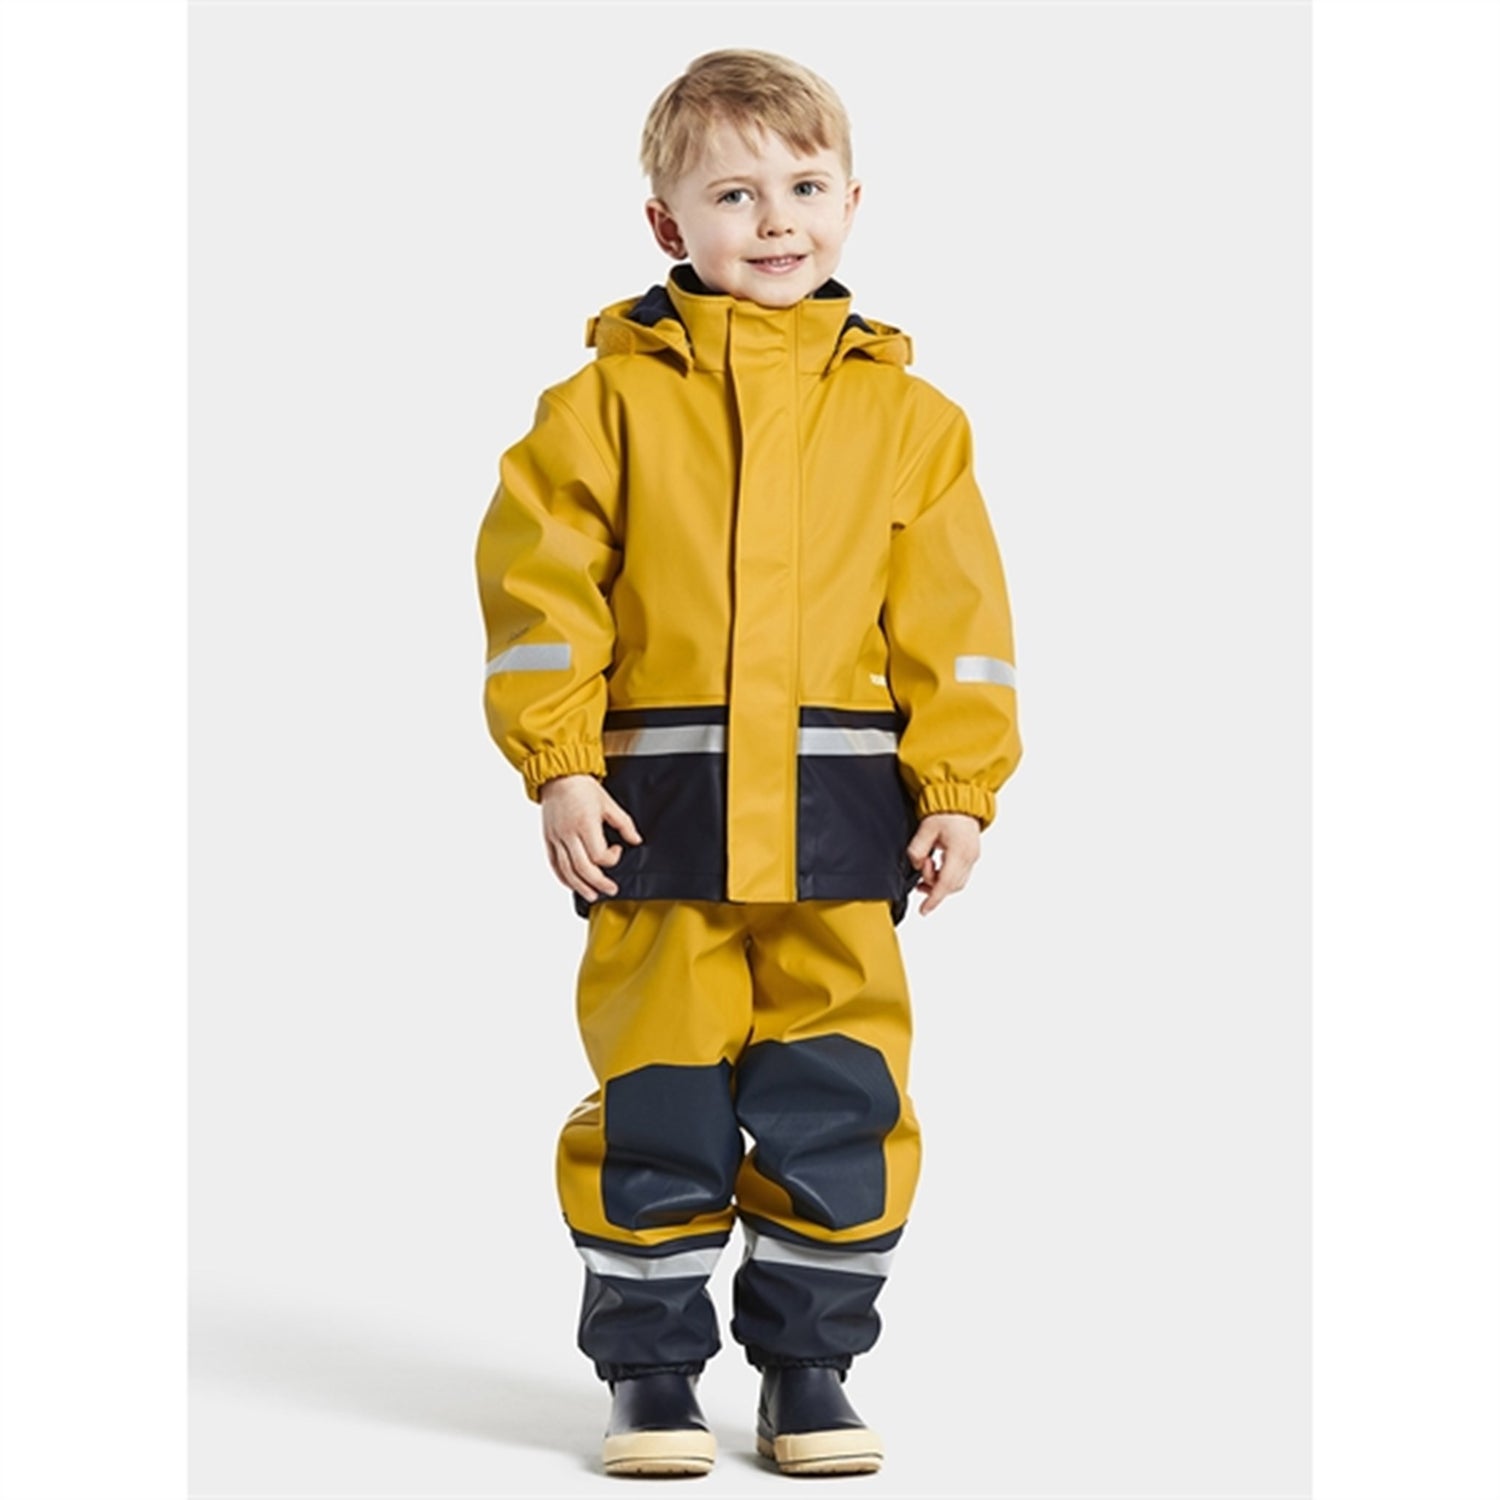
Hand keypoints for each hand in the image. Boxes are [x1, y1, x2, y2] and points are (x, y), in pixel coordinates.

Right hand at [538, 774, 641, 901]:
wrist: (558, 776)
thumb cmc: (582, 787)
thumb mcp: (609, 803)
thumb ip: (624, 824)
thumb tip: (636, 840)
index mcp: (585, 824)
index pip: (598, 855)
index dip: (612, 858)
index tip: (617, 850)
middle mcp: (568, 833)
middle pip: (582, 868)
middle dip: (598, 883)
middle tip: (610, 889)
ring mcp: (556, 838)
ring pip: (566, 871)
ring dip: (580, 886)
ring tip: (592, 895)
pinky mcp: (548, 839)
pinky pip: (554, 864)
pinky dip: (563, 877)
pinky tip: (572, 884)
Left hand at [906, 813, 981, 915]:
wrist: (961, 799)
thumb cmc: (946, 811)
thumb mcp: (925, 829)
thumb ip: (917, 850)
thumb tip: (916, 864)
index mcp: (959, 852)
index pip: (945, 883)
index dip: (933, 899)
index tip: (924, 910)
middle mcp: (969, 857)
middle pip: (951, 886)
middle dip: (933, 887)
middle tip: (920, 875)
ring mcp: (973, 857)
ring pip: (956, 882)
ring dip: (940, 882)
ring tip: (926, 867)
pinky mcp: (972, 855)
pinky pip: (959, 874)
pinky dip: (946, 876)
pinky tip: (935, 866)